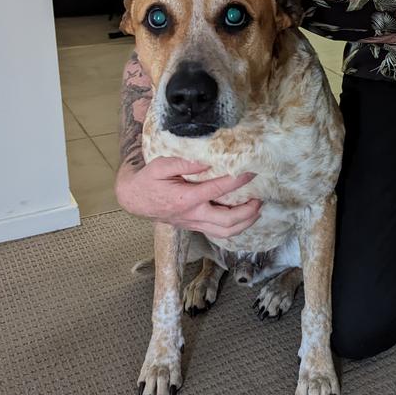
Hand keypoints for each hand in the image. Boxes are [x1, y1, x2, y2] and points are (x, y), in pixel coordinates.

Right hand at [116, 157, 260, 236]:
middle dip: (248, 211)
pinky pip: (219, 232)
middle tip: (259, 198)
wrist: (135, 200)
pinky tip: (243, 217)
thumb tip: (206, 161)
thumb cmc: (148, 181)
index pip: (219, 190)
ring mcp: (194, 223)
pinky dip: (235, 228)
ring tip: (256, 210)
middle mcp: (193, 215)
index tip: (251, 172)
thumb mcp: (160, 166)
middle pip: (228, 221)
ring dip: (245, 223)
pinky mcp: (195, 226)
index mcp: (186, 199)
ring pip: (225, 232)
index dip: (238, 181)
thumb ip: (183, 163)